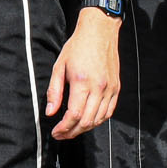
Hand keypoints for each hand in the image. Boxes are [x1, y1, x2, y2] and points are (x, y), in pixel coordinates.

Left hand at [46, 7, 121, 139]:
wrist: (99, 32)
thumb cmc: (78, 47)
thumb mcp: (59, 66)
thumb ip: (54, 91)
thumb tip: (50, 112)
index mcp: (83, 82)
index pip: (74, 115)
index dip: (64, 128)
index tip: (56, 133)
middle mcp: (99, 87)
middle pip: (87, 121)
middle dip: (72, 132)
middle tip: (62, 135)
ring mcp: (110, 89)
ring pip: (99, 119)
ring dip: (85, 129)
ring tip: (72, 130)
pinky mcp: (116, 88)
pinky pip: (109, 112)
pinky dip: (98, 120)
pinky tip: (88, 121)